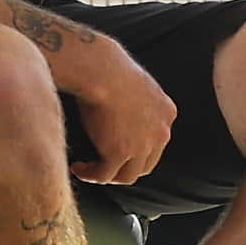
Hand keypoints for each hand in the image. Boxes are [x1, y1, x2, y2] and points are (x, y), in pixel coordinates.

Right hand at [55, 34, 175, 186]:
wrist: (101, 69)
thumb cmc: (110, 69)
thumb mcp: (138, 85)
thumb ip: (139, 103)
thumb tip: (122, 115)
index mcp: (166, 113)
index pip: (157, 144)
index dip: (137, 152)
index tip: (119, 152)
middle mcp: (160, 132)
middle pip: (145, 165)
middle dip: (124, 168)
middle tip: (103, 166)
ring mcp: (142, 144)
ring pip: (127, 175)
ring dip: (107, 175)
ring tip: (88, 170)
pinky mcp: (120, 152)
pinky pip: (105, 174)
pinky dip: (91, 175)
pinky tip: (79, 168)